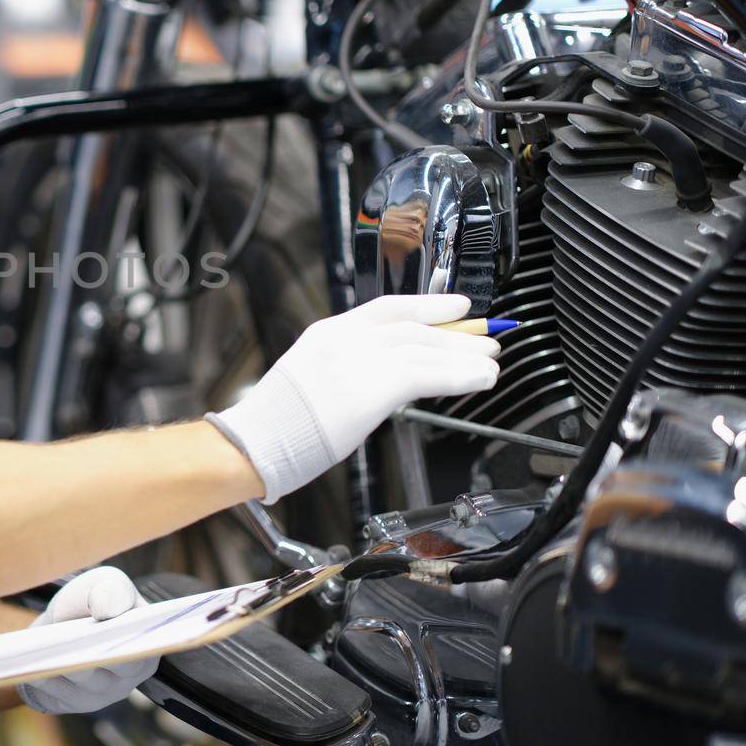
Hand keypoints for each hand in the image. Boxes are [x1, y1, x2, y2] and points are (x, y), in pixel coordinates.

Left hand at [15, 566, 158, 714]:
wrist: (59, 625)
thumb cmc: (88, 602)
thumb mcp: (102, 584)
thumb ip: (112, 590)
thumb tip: (107, 610)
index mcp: (147, 642)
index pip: (148, 645)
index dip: (137, 641)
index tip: (119, 631)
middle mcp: (132, 673)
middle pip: (118, 667)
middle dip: (99, 655)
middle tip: (80, 644)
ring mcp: (106, 692)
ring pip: (87, 680)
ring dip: (68, 667)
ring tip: (46, 654)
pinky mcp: (78, 702)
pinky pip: (63, 694)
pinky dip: (48, 679)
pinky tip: (31, 668)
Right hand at [208, 293, 500, 502]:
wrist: (255, 441)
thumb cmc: (275, 425)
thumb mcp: (307, 381)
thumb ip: (343, 372)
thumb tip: (377, 383)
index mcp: (327, 333)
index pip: (387, 308)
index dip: (427, 304)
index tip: (455, 305)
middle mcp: (344, 339)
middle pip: (413, 326)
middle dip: (455, 331)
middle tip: (486, 337)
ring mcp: (357, 361)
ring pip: (425, 348)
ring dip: (464, 354)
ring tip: (491, 362)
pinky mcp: (372, 388)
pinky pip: (427, 376)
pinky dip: (459, 376)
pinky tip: (479, 379)